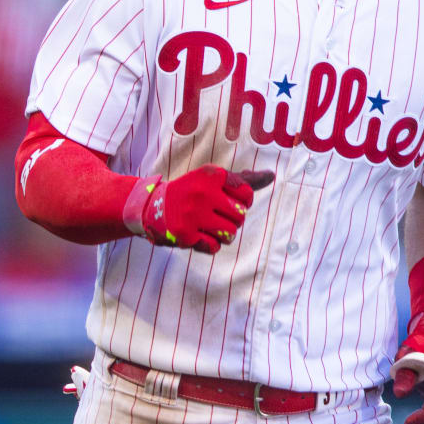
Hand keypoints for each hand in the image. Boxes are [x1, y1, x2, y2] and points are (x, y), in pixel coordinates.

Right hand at [138, 166, 273, 253]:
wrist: (152, 206)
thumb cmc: (191, 192)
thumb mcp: (213, 180)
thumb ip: (243, 180)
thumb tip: (271, 176)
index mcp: (212, 175)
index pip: (247, 195)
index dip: (241, 202)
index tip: (226, 201)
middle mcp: (203, 193)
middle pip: (240, 216)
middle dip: (232, 219)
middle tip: (215, 215)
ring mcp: (193, 214)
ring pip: (230, 234)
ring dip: (223, 234)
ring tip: (209, 226)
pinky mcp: (185, 234)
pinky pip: (214, 247)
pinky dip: (210, 245)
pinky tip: (198, 235)